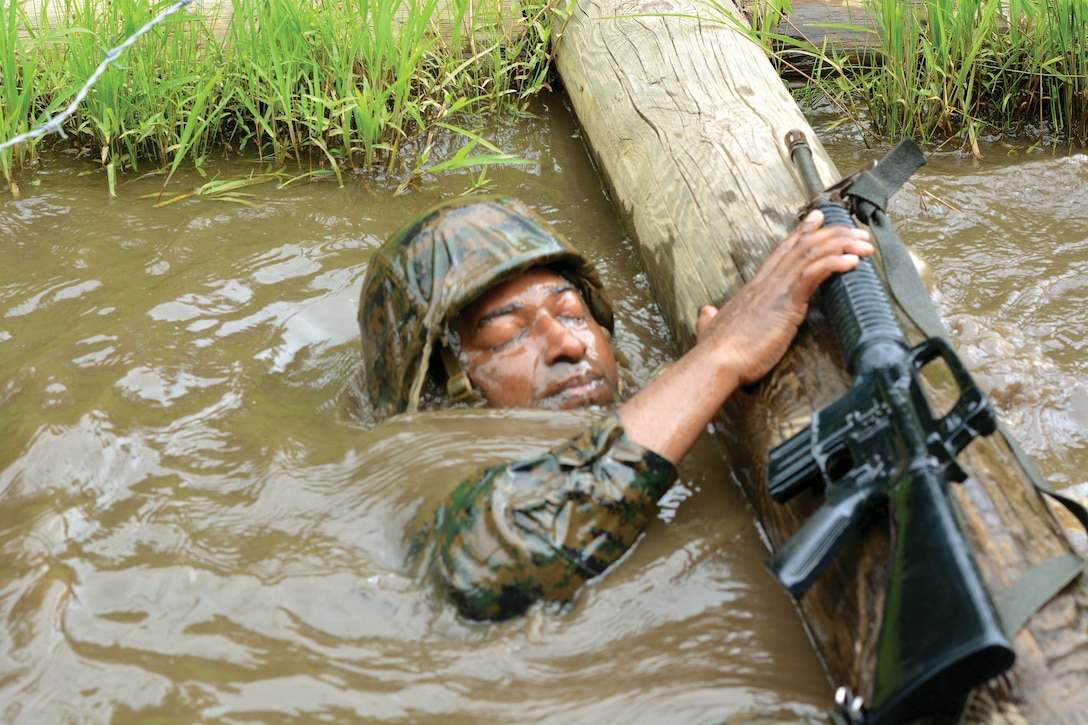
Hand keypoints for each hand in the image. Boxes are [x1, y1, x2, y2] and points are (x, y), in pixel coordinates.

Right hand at [694, 209, 872, 385]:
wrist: (715, 362)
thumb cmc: (716, 353)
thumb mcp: (710, 330)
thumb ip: (709, 320)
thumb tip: (706, 313)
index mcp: (754, 288)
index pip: (782, 252)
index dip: (801, 232)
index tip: (819, 218)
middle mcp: (766, 283)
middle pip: (802, 246)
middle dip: (834, 234)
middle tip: (857, 231)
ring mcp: (776, 290)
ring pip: (812, 254)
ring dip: (842, 246)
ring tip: (864, 245)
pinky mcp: (786, 303)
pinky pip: (814, 274)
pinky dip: (835, 264)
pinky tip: (852, 262)